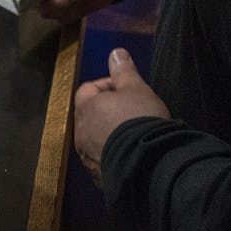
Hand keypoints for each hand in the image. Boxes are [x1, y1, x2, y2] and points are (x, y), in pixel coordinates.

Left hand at [74, 48, 168, 184]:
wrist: (149, 165)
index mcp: (86, 108)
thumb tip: (115, 53)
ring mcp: (88, 158)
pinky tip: (133, 154)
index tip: (128, 90)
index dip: (108, 85)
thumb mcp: (137, 88)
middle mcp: (81, 134)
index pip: (88, 89)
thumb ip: (123, 70)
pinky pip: (104, 160)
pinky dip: (114, 154)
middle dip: (109, 110)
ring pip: (96, 139)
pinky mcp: (99, 177)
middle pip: (90, 115)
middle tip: (133, 111)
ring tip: (135, 135)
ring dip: (110, 134)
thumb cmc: (141, 121)